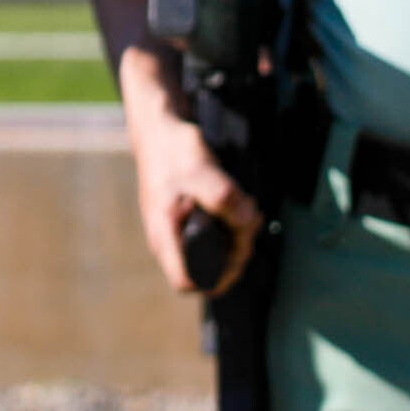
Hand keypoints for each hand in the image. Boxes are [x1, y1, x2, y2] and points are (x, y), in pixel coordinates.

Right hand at [125, 81, 254, 293]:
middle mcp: (169, 239)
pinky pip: (213, 236)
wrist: (159, 129)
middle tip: (250, 224)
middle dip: (236, 251)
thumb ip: (224, 197)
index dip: (217, 278)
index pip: (187, 281)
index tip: (240, 255)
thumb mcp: (200, 169)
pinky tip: (238, 207)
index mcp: (165, 235)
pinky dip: (230, 225)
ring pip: (213, 252)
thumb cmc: (172, 149)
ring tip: (246, 211)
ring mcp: (177, 231)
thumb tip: (249, 223)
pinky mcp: (187, 220)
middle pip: (207, 269)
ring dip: (236, 237)